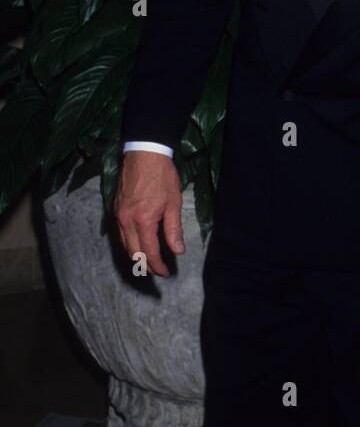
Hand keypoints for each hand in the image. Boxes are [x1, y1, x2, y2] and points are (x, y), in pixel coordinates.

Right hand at [114, 150, 184, 277]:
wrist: (144, 154)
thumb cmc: (162, 176)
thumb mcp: (173, 203)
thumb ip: (173, 229)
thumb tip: (177, 251)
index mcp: (143, 220)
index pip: (149, 252)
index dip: (157, 266)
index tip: (165, 273)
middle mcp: (126, 221)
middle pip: (133, 253)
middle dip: (145, 265)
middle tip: (158, 270)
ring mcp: (118, 215)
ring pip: (124, 244)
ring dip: (136, 256)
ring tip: (149, 260)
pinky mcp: (115, 208)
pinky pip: (120, 233)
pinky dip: (128, 243)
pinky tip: (138, 242)